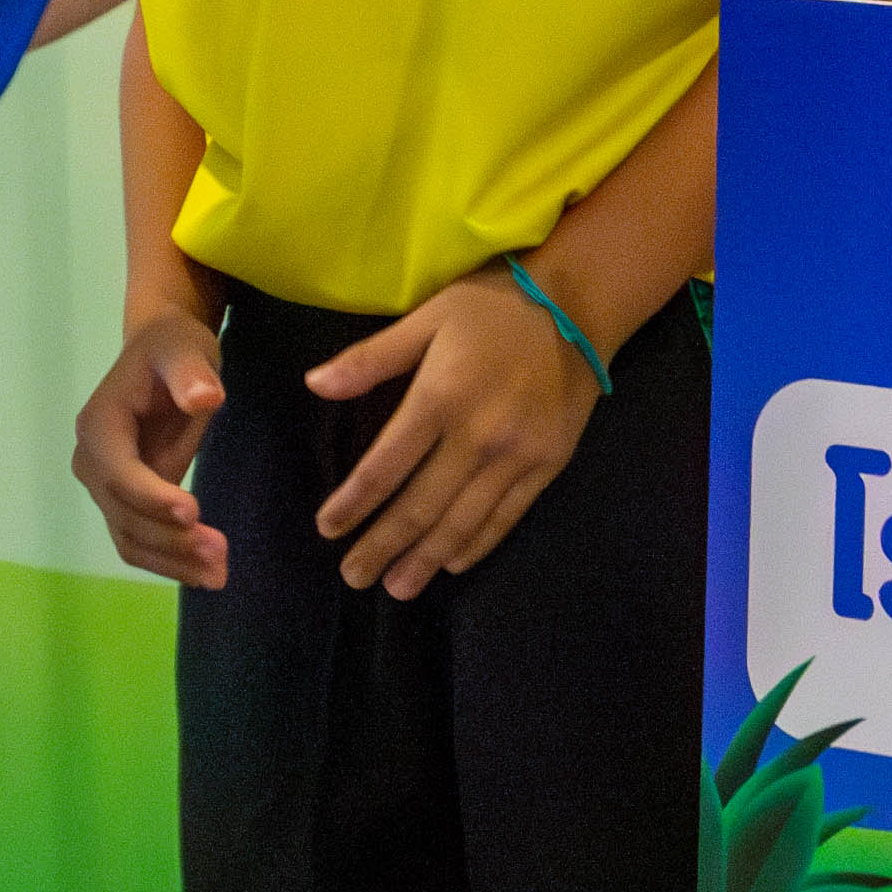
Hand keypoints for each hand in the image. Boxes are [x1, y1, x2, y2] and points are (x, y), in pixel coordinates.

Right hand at [69, 308, 231, 588]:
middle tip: (221, 554)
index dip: (150, 496)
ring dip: (171, 561)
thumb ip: (190, 372)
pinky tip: (205, 573)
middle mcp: (93, 461)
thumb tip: (205, 398)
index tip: (193, 512)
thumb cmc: (173, 349)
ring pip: (128, 538)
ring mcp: (106, 486)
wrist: (162, 353)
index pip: (118, 472)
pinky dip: (168, 562)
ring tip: (219, 574)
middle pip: (123, 513)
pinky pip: (140, 541)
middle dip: (169, 539)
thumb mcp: (185, 347)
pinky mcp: (127, 502)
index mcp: (99, 425)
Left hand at [312, 269, 603, 599]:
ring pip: (463, 521)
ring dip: (426, 559)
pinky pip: (507, 515)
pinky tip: (452, 562)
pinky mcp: (548, 464)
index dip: (354, 504)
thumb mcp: (427, 317)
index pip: (385, 467)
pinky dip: (478, 544)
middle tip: (353, 577)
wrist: (577, 304)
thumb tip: (314, 385)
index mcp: (439, 397)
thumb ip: (371, 358)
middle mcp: (477, 436)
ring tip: (397, 587)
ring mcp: (517, 455)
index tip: (328, 530)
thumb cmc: (491, 306)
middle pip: (420, 506)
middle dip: (383, 546)